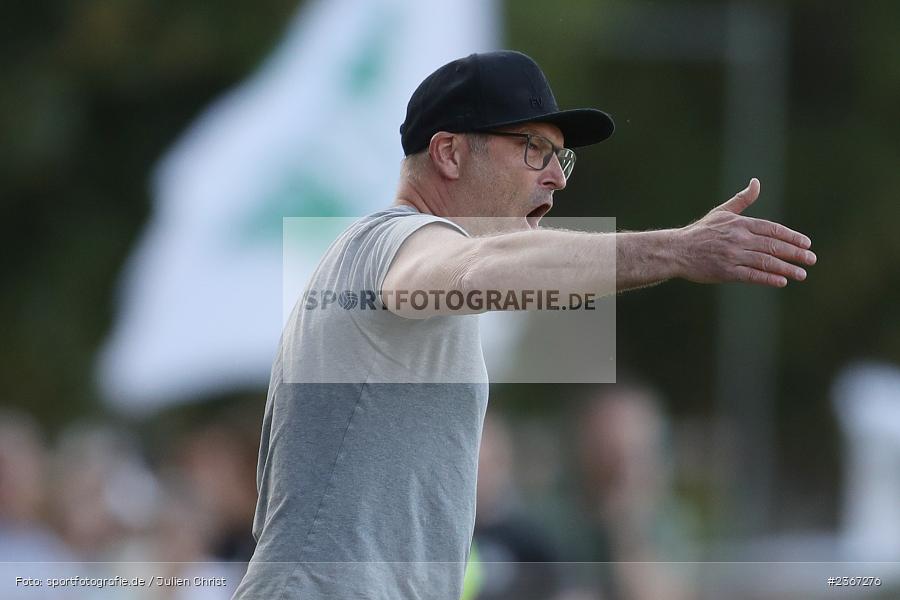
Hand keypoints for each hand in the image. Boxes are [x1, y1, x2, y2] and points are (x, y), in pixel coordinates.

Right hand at [675, 178, 816, 286]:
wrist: (677, 250)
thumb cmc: (700, 232)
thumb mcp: (722, 212)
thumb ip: (742, 199)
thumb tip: (757, 182)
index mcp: (740, 224)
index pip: (772, 229)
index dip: (791, 237)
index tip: (806, 243)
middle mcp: (738, 239)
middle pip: (773, 246)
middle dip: (795, 253)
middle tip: (811, 259)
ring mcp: (732, 256)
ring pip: (765, 262)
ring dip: (786, 268)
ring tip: (802, 274)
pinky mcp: (725, 272)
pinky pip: (751, 276)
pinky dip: (767, 278)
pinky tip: (782, 281)